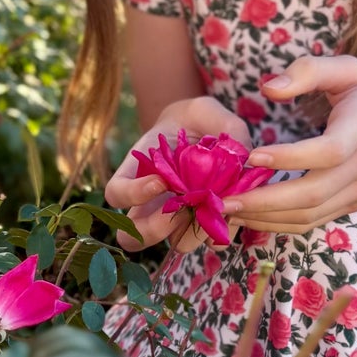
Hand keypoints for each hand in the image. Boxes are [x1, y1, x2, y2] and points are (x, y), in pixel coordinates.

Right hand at [106, 95, 253, 254]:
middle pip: (133, 236)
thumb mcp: (207, 111)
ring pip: (173, 244)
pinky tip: (233, 210)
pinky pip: (209, 242)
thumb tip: (241, 154)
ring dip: (192, 233)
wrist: (212, 132)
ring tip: (214, 208)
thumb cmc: (199, 118)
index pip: (115, 194)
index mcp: (136, 173)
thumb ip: (222, 125)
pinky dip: (221, 232)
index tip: (159, 180)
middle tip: (182, 204)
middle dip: (156, 227)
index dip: (132, 194)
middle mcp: (150, 203)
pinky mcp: (205, 223)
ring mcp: (177, 217)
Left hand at [229, 55, 356, 235]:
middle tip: (224, 198)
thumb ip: (310, 71)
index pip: (330, 150)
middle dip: (265, 201)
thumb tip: (267, 88)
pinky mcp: (354, 205)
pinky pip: (314, 221)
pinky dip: (280, 224)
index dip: (291, 157)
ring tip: (228, 209)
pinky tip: (251, 215)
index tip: (252, 155)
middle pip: (314, 193)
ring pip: (311, 214)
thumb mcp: (353, 68)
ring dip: (267, 217)